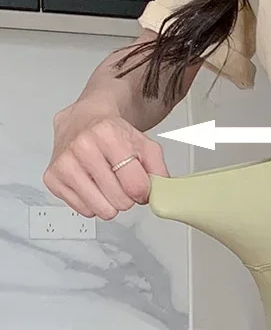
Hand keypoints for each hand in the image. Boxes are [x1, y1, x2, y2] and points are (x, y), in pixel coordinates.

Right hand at [44, 102, 168, 218]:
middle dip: (126, 197)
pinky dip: (91, 202)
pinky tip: (91, 184)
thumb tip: (159, 195)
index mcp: (107, 134)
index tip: (140, 187)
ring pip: (100, 209)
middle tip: (121, 182)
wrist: (83, 119)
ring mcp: (64, 163)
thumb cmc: (112, 133)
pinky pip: (83, 210)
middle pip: (119, 200)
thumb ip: (158, 168)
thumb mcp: (143, 143)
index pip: (135, 184)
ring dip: (109, 202)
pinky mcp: (52, 178)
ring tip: (107, 184)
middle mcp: (82, 147)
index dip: (143, 192)